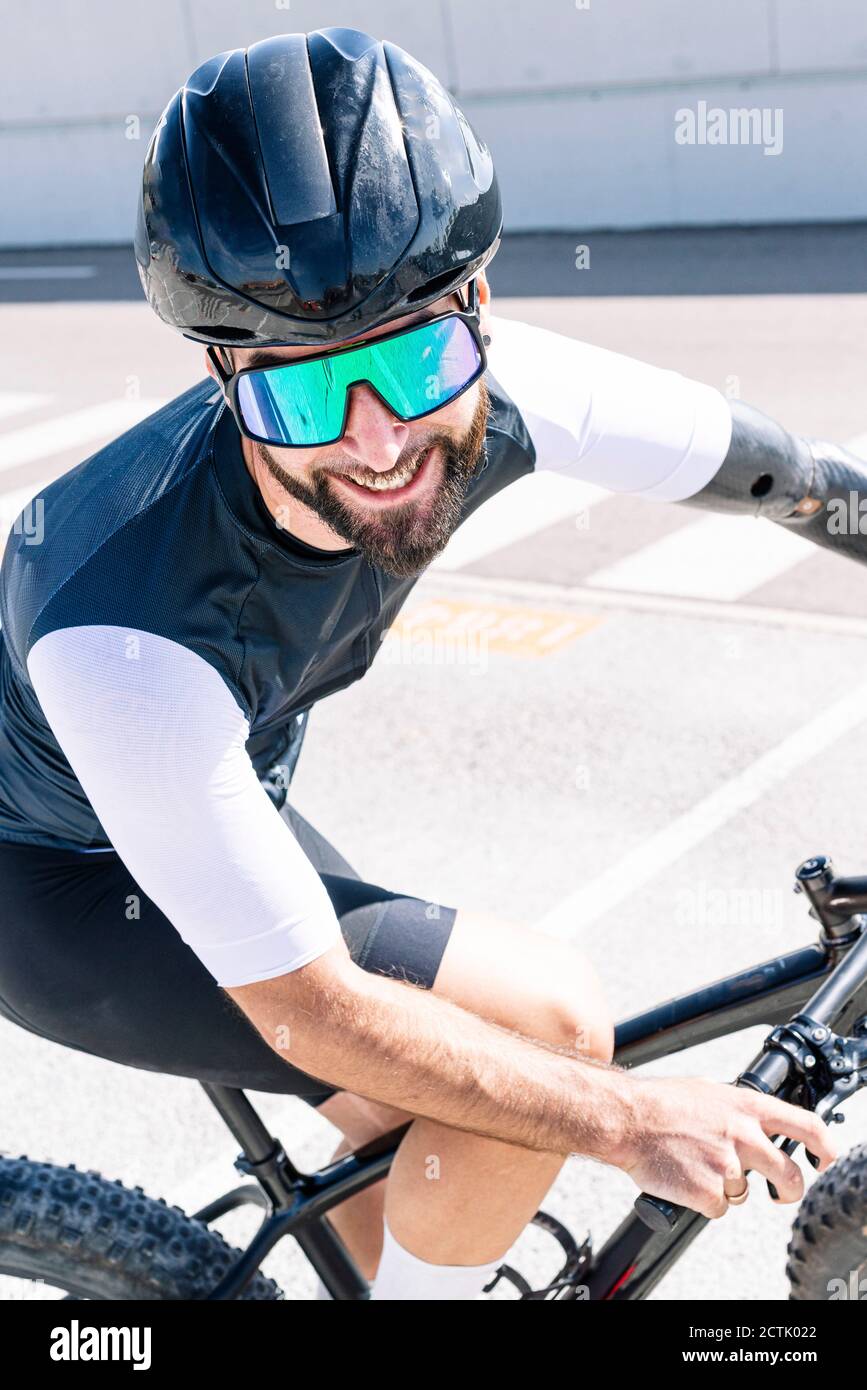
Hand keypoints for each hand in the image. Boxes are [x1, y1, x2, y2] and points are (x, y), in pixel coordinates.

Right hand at [614, 1075, 838, 1219]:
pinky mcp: (708, 1191)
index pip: (807, 1126)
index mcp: (747, 1107)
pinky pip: (717, 1208)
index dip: (824, 1147)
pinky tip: (684, 1180)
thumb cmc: (660, 1103)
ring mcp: (727, 1165)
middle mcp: (743, 1135)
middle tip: (779, 1194)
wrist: (626, 1119)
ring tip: (696, 1166)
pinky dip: (702, 1201)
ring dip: (726, 1189)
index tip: (824, 1160)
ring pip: (745, 1194)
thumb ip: (738, 1109)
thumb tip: (752, 1120)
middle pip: (790, 1176)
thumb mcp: (709, 1092)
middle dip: (788, 1192)